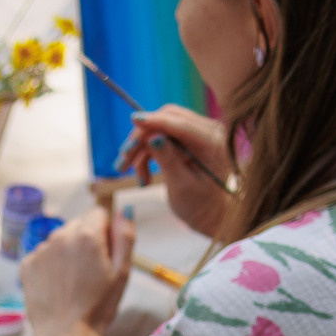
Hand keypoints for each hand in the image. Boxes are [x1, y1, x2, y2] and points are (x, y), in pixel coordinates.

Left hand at [20, 203, 135, 335]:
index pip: (98, 213)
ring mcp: (41, 250)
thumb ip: (125, 236)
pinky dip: (50, 265)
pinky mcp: (27, 264)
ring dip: (67, 252)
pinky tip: (58, 285)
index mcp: (87, 235)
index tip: (105, 252)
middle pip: (78, 225)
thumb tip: (123, 210)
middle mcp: (61, 236)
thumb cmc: (98, 307)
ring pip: (59, 239)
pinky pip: (43, 255)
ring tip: (73, 281)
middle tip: (89, 271)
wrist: (65, 335)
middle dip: (85, 240)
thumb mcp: (122, 272)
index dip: (105, 231)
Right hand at [115, 104, 235, 237]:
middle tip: (123, 161)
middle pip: (167, 119)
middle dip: (142, 138)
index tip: (133, 120)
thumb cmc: (201, 206)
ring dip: (141, 149)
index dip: (154, 121)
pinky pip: (161, 138)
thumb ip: (168, 159)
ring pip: (160, 128)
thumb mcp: (182, 186)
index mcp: (212, 142)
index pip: (178, 123)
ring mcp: (198, 133)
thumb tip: (152, 136)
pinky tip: (144, 177)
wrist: (213, 215)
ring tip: (132, 175)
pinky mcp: (188, 140)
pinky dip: (148, 154)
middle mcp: (208, 131)